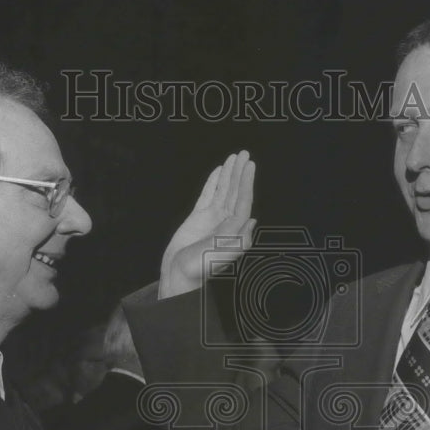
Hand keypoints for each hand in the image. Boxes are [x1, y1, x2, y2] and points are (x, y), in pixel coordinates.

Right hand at [159, 151, 256, 298]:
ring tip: (234, 158)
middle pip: (235, 193)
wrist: (177, 275)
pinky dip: (213, 183)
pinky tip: (218, 172)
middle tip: (244, 154)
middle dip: (239, 173)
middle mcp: (225, 222)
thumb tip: (252, 221)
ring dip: (229, 174)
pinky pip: (208, 195)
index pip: (243, 201)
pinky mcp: (198, 217)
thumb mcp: (219, 256)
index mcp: (233, 230)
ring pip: (223, 191)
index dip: (246, 183)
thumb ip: (236, 239)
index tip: (249, 166)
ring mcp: (212, 219)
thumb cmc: (198, 269)